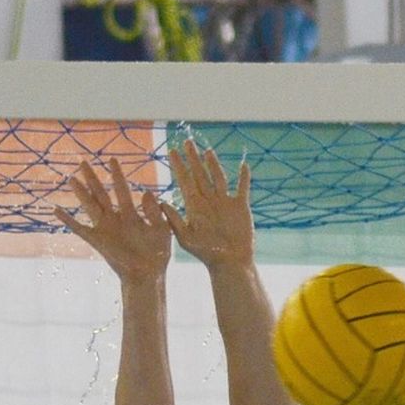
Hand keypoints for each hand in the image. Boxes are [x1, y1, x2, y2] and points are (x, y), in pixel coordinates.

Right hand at [54, 158, 170, 280]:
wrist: (148, 275)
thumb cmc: (157, 255)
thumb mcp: (161, 231)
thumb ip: (155, 213)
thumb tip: (147, 192)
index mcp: (131, 215)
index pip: (122, 190)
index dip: (117, 175)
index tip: (112, 159)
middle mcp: (115, 219)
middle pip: (101, 194)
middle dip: (92, 178)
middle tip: (83, 161)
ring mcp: (105, 229)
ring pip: (89, 206)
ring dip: (80, 193)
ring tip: (72, 179)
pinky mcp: (97, 240)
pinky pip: (80, 228)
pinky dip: (68, 220)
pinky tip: (56, 210)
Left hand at [161, 139, 254, 267]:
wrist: (229, 262)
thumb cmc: (206, 253)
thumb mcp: (185, 237)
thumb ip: (174, 219)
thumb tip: (161, 202)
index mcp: (194, 206)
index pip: (185, 180)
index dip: (179, 166)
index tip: (171, 151)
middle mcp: (209, 200)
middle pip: (200, 174)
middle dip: (193, 159)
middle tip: (187, 142)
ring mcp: (225, 202)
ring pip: (218, 177)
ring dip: (213, 164)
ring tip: (207, 150)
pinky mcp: (240, 207)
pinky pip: (242, 188)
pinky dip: (244, 177)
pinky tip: (244, 165)